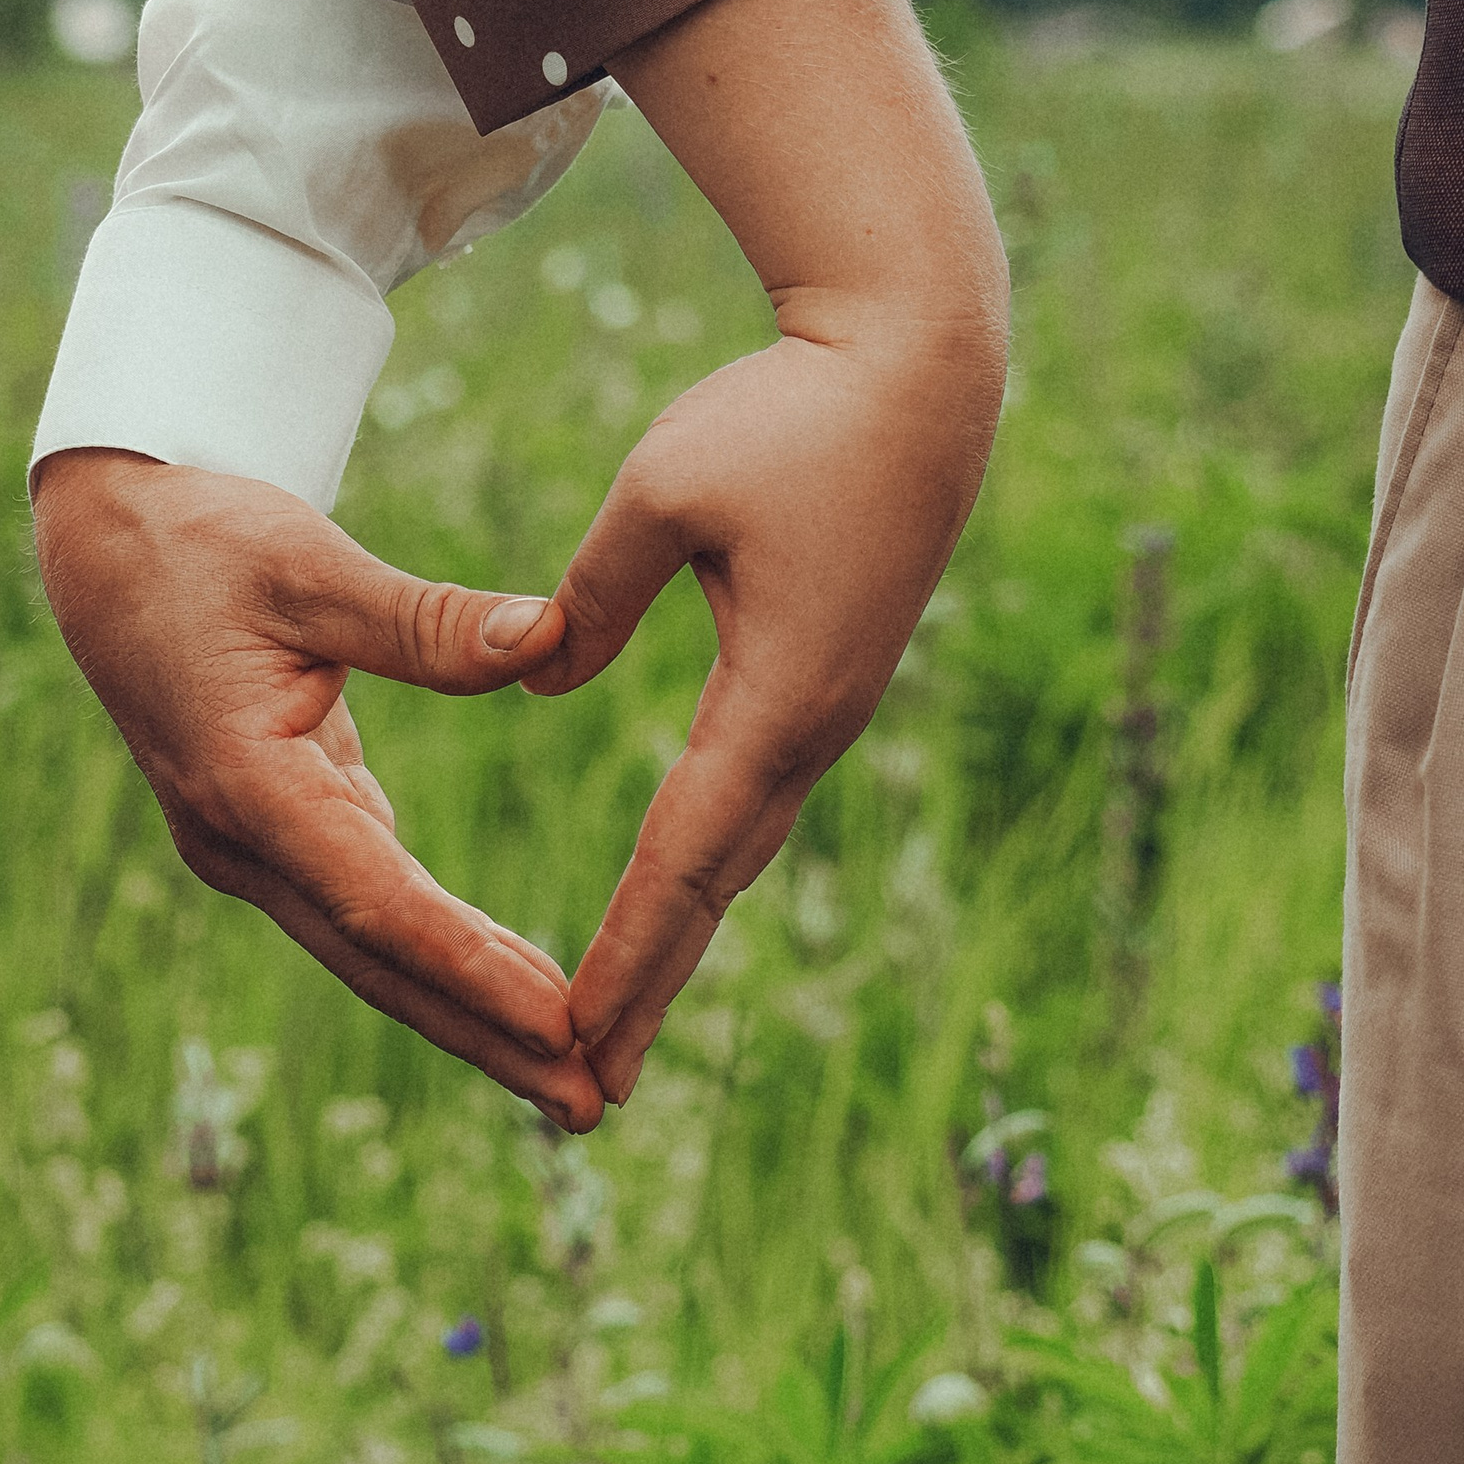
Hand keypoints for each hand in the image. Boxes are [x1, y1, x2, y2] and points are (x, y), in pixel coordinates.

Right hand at [33, 451, 605, 1129]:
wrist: (107, 541)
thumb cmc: (205, 540)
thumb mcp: (312, 563)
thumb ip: (430, 620)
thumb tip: (551, 640)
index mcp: (247, 787)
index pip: (379, 902)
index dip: (471, 967)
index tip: (560, 1020)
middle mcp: (241, 842)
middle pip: (380, 963)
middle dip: (486, 1037)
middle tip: (590, 1103)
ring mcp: (250, 848)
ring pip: (374, 953)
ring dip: (471, 1016)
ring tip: (570, 1078)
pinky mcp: (275, 833)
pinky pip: (370, 914)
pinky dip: (442, 957)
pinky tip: (515, 990)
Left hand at [532, 0, 1009, 1101]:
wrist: (923, 369)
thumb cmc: (789, 416)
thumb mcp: (662, 492)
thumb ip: (591, 595)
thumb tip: (539, 677)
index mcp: (776, 698)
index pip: (681, 855)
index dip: (627, 954)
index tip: (574, 1038)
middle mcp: (811, 726)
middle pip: (716, 884)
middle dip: (650, 988)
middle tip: (586, 1093)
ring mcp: (826, 707)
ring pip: (740, 850)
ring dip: (680, 938)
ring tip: (622, 1026)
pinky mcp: (826, 676)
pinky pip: (752, 798)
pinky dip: (706, 866)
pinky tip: (679, 899)